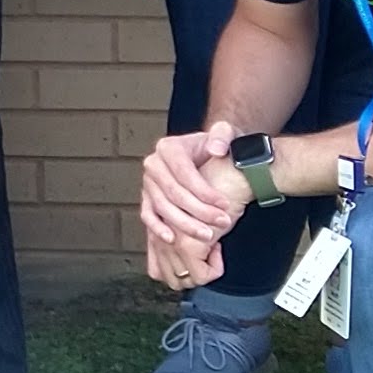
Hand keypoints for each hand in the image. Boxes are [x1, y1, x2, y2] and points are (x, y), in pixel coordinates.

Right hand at [138, 126, 252, 287]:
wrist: (205, 155)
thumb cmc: (216, 146)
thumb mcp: (224, 134)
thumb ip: (222, 135)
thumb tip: (216, 148)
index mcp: (168, 147)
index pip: (184, 173)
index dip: (204, 191)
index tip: (224, 204)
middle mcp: (154, 164)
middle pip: (173, 193)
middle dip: (199, 211)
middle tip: (222, 222)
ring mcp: (148, 183)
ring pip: (162, 207)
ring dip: (185, 224)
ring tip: (208, 235)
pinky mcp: (147, 198)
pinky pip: (148, 215)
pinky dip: (158, 228)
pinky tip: (172, 239)